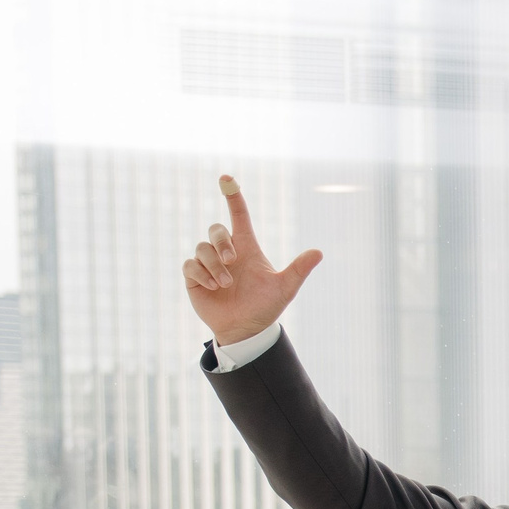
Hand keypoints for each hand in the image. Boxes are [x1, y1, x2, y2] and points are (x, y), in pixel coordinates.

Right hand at [181, 176, 322, 345]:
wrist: (246, 330)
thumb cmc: (265, 306)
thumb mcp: (284, 288)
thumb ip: (298, 270)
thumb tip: (319, 252)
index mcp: (246, 247)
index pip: (238, 216)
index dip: (233, 196)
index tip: (226, 178)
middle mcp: (226, 252)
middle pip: (216, 230)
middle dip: (222, 242)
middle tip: (232, 261)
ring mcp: (208, 264)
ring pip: (202, 248)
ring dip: (213, 264)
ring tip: (226, 284)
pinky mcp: (195, 278)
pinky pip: (190, 265)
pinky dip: (201, 273)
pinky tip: (213, 287)